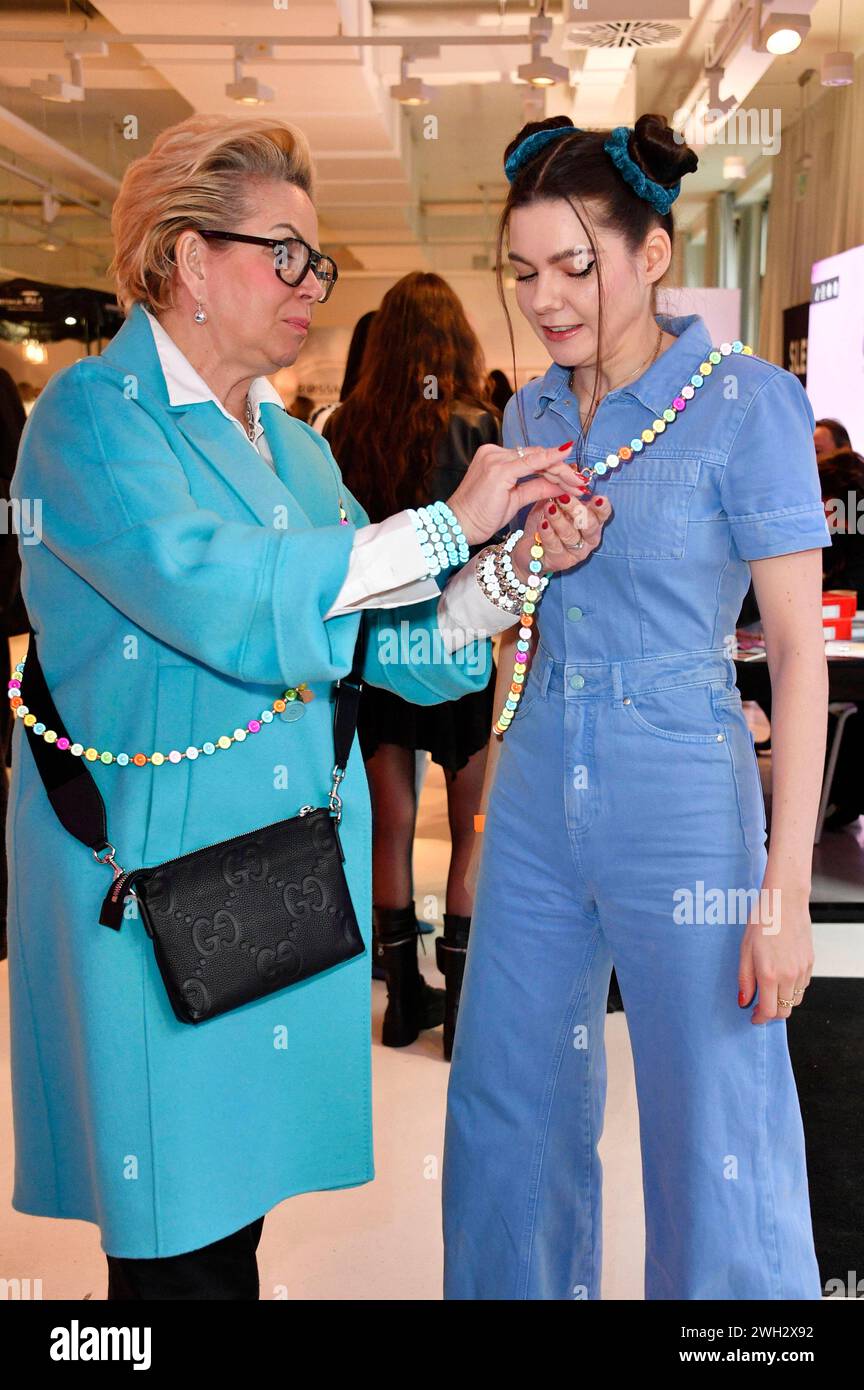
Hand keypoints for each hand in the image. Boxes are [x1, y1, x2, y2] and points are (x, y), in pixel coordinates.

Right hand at [445, 443, 583, 545]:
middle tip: (583, 482)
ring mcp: (496, 458)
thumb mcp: (514, 500)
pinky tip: (567, 469)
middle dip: (563, 470)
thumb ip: (536, 488)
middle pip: (537, 456)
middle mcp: (495, 452)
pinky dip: (551, 464)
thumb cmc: (480, 516)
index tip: (574, 478)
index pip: (532, 458)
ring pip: (538, 459)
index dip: (555, 466)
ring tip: (579, 484)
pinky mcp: (500, 468)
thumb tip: (560, 485)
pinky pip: (532, 463)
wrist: (457, 526)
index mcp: (495, 457)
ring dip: (561, 471)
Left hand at [511, 490, 612, 580]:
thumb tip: (571, 467)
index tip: (598, 498)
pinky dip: (548, 533)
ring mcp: (576, 552)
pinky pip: (555, 546)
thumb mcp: (554, 501)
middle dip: (577, 510)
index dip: (602, 507)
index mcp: (592, 520)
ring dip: (559, 520)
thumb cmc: (546, 521)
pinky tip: (542, 524)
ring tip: (549, 508)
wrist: (529, 548)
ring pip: (571, 535)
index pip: (603, 514)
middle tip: (564, 497)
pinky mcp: (561, 562)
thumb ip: (563, 488)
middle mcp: (589, 537)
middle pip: (589, 524)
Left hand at [738, 883, 813, 1023]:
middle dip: (772, 1013)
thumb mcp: (745, 950)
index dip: (760, 1019)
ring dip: (783, 1001)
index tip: (753, 1017)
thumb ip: (744, 979)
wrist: (784, 902)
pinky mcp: (810, 962)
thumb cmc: (761, 922)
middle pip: (784, 1010)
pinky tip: (782, 977)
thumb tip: (744, 1001)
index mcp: (770, 975)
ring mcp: (802, 970)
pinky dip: (793, 988)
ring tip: (770, 991)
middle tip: (760, 1007)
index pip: (769, 1011)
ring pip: (795, 999)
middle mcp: (789, 976)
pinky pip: (803, 985)